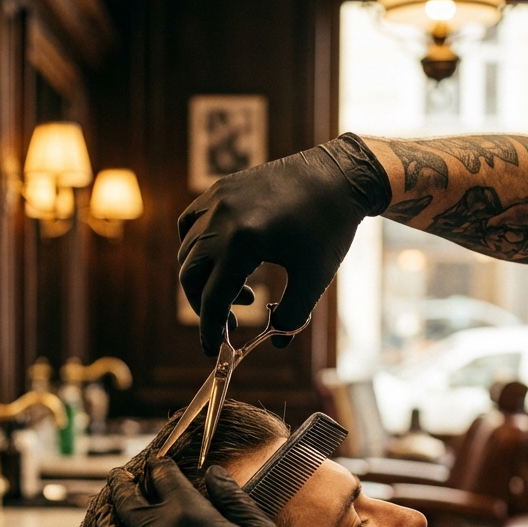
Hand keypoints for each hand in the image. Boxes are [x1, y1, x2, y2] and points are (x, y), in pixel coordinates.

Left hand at [87, 459, 342, 526]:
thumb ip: (233, 498)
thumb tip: (214, 472)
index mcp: (189, 513)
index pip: (163, 476)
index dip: (159, 466)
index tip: (157, 464)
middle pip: (126, 500)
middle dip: (123, 483)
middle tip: (120, 476)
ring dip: (105, 519)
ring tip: (106, 513)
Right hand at [178, 133, 390, 353]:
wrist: (340, 176)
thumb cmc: (330, 228)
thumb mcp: (313, 279)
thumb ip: (292, 317)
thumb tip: (276, 343)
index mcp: (243, 241)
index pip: (212, 297)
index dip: (211, 329)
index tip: (215, 350)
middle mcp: (222, 218)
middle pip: (190, 275)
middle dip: (205, 306)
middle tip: (230, 322)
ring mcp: (218, 199)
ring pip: (188, 250)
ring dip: (204, 278)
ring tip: (242, 291)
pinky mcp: (221, 189)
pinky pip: (191, 224)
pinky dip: (197, 247)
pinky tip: (221, 259)